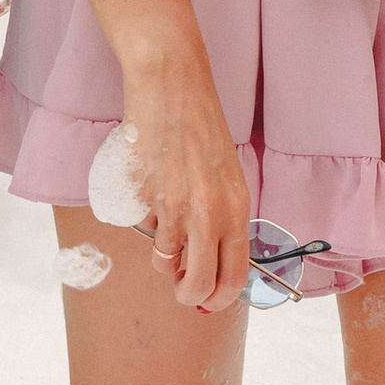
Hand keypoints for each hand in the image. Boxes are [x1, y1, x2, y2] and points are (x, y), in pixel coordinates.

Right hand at [120, 48, 250, 312]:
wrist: (171, 83)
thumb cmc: (200, 124)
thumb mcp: (226, 174)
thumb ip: (223, 216)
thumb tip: (210, 260)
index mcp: (237, 207)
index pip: (236, 275)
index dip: (221, 298)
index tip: (209, 301)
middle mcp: (210, 213)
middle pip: (199, 285)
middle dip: (189, 296)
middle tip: (182, 289)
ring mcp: (176, 208)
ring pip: (167, 264)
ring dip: (165, 260)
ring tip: (167, 233)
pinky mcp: (147, 197)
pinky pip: (147, 232)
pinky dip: (149, 227)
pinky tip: (155, 199)